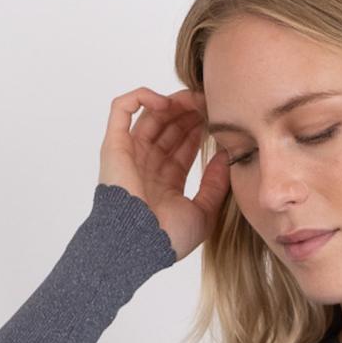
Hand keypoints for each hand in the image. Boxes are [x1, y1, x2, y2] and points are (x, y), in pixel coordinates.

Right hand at [97, 86, 230, 261]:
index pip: (183, 147)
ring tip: (194, 100)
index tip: (218, 120)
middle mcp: (146, 166)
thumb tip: (226, 156)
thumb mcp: (204, 213)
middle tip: (210, 103)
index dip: (200, 130)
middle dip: (190, 113)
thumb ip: (216, 185)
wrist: (140, 244)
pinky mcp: (114, 144)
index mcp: (164, 182)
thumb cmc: (168, 238)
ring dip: (173, 103)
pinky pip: (121, 109)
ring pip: (150, 115)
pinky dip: (141, 97)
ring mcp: (129, 154)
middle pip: (168, 128)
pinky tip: (165, 103)